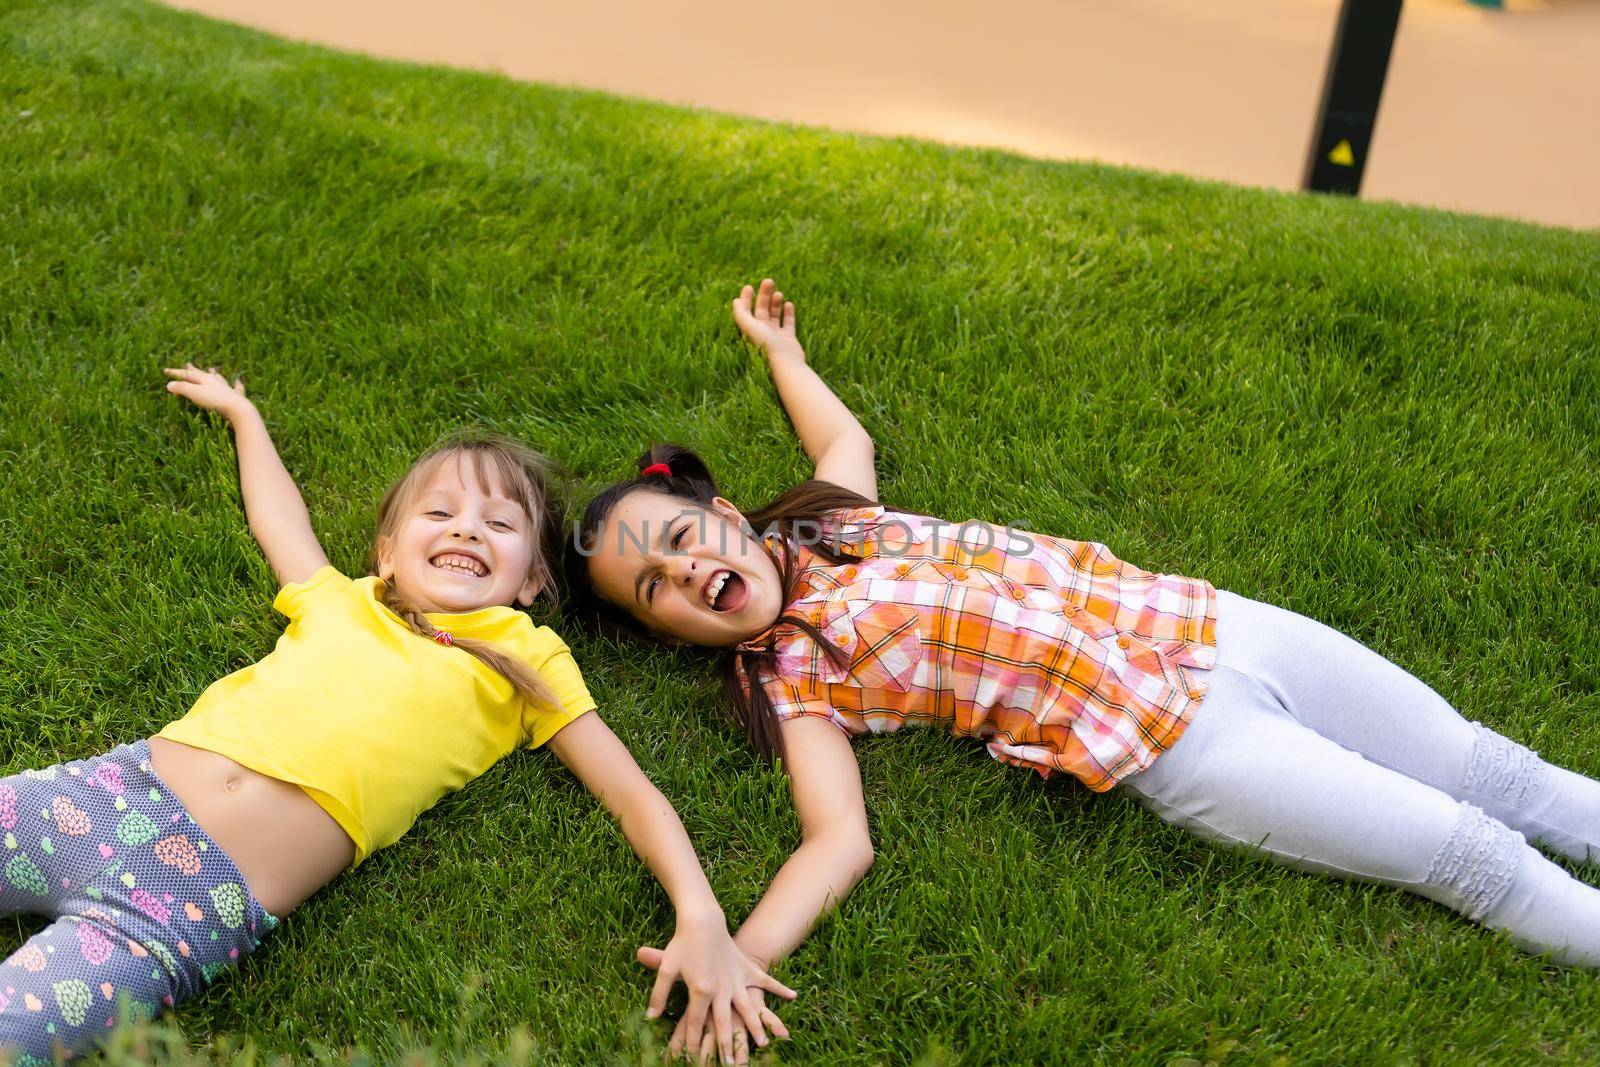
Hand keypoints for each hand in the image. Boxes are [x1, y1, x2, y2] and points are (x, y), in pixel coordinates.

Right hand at [163, 363, 252, 421]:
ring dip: (213, 374)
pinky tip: (238, 381)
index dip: (176, 373)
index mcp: (205, 379)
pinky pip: (237, 388)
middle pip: (203, 374)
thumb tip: (169, 385)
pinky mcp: (236, 398)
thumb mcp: (194, 393)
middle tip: (188, 364)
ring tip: (211, 369)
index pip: (187, 374)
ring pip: (219, 379)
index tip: (165, 371)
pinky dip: (236, 384)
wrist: (237, 409)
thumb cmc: (215, 401)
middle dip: (194, 370)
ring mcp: (227, 389)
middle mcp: (216, 381)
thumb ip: (182, 388)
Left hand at [638, 931, 794, 1064]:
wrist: (702, 919)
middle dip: (726, 1045)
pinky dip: (779, 988)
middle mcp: (721, 988)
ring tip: (762, 1044)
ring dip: (755, 1026)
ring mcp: (736, 979)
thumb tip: (649, 1017)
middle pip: (724, 1023)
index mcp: (699, 989)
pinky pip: (765, 980)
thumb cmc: (682, 944)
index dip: (692, 1043)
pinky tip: (794, 996)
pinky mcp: (746, 968)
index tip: (691, 1060)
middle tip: (729, 1064)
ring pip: (747, 1008)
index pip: (694, 1023)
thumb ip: (658, 995)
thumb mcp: (666, 969)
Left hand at [731, 279, 803, 362]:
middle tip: (769, 281)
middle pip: (761, 309)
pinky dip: (788, 313)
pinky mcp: (789, 338)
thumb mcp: (749, 326)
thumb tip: (735, 301)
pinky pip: (788, 323)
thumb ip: (740, 313)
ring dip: (775, 303)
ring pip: (774, 315)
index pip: (746, 311)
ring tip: (778, 293)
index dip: (746, 298)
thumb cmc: (766, 344)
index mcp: (751, 330)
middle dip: (764, 295)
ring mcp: (776, 335)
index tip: (749, 286)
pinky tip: (788, 304)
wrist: (785, 362)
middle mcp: (762, 332)